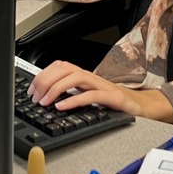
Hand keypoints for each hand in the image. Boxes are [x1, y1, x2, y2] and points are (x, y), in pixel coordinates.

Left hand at [28, 61, 172, 121]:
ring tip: (45, 101)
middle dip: (46, 80)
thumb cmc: (114, 103)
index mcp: (84, 76)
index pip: (60, 66)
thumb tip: (47, 99)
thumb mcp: (88, 96)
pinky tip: (61, 106)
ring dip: (56, 88)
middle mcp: (92, 77)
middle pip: (65, 68)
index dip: (43, 75)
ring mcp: (102, 85)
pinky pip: (90, 95)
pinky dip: (73, 100)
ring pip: (75, 77)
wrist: (141, 107)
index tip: (32, 90)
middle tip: (35, 96)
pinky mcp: (112, 97)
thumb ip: (71, 94)